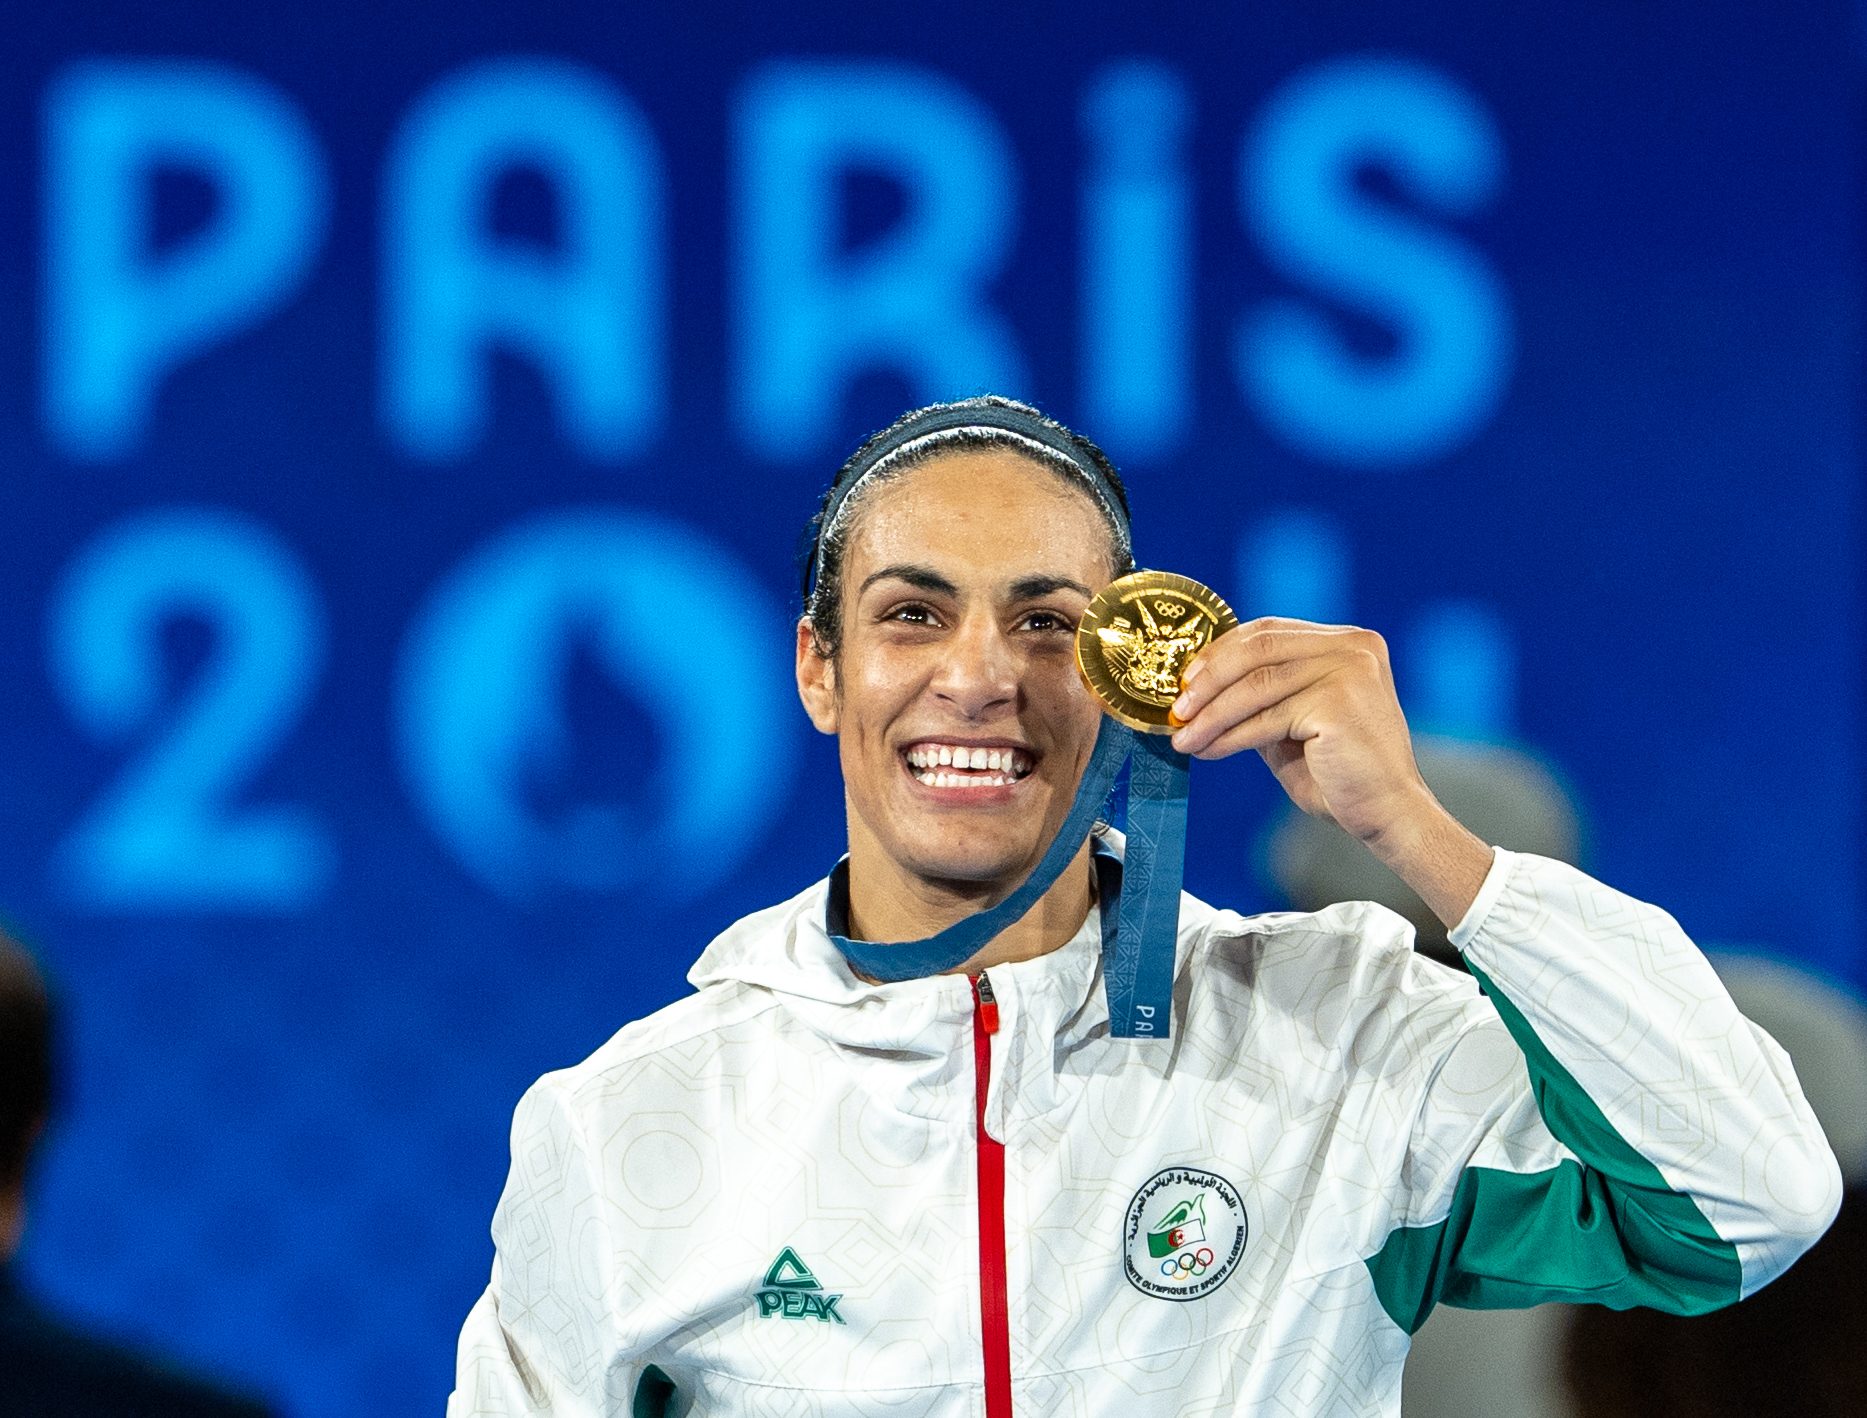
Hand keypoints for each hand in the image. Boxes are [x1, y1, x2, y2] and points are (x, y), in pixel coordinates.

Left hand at [1166, 618, 1491, 925]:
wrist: (1388, 814)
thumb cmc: (1340, 774)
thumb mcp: (1292, 723)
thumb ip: (1260, 696)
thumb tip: (1198, 688)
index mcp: (1348, 642)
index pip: (1269, 632)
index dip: (1220, 652)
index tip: (1185, 680)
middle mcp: (1354, 646)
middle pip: (1259, 648)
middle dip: (1209, 679)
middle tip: (1177, 708)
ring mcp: (1350, 669)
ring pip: (1257, 684)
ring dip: (1212, 714)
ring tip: (1183, 737)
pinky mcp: (1339, 702)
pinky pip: (1268, 716)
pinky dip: (1230, 735)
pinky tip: (1208, 750)